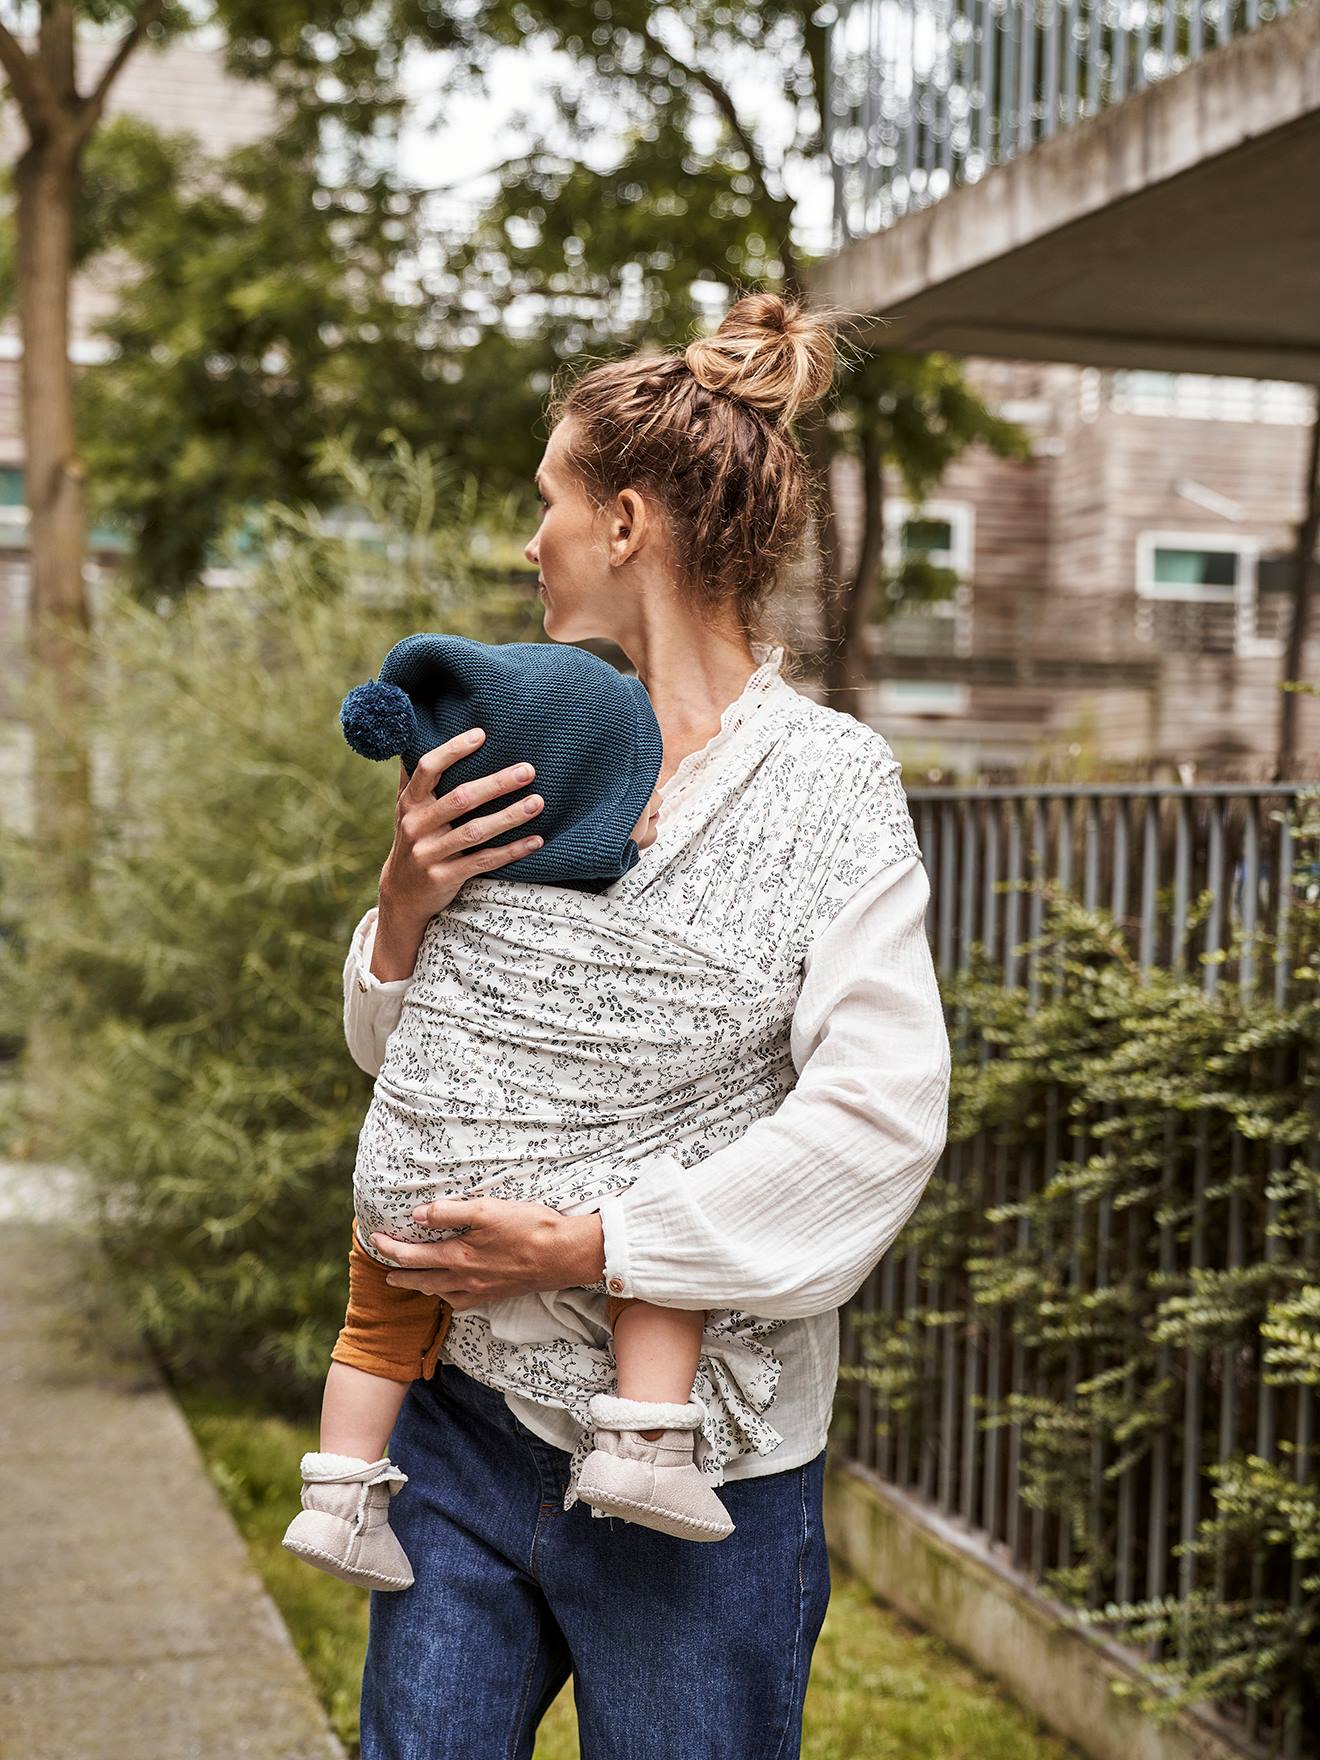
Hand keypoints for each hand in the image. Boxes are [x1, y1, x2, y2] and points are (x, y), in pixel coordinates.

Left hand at [371, 1198, 605, 1308]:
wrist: (564, 1255)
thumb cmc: (529, 1227)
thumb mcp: (487, 1209)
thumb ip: (450, 1212)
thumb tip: (417, 1216)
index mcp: (458, 1257)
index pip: (411, 1256)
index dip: (389, 1249)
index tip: (374, 1240)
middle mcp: (464, 1279)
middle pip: (420, 1280)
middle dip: (399, 1275)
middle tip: (384, 1272)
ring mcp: (480, 1291)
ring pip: (440, 1294)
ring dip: (420, 1287)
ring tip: (411, 1281)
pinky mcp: (496, 1295)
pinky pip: (462, 1302)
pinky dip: (447, 1297)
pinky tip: (450, 1292)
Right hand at [378, 728, 547, 926]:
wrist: (401, 895)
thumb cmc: (414, 840)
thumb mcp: (407, 810)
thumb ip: (416, 778)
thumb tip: (422, 732)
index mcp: (410, 803)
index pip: (428, 769)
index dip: (453, 750)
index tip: (481, 735)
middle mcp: (416, 825)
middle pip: (460, 799)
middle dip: (496, 783)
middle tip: (528, 770)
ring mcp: (429, 853)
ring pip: (475, 832)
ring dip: (509, 816)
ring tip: (537, 802)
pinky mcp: (444, 877)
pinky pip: (483, 861)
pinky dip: (511, 851)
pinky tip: (536, 841)